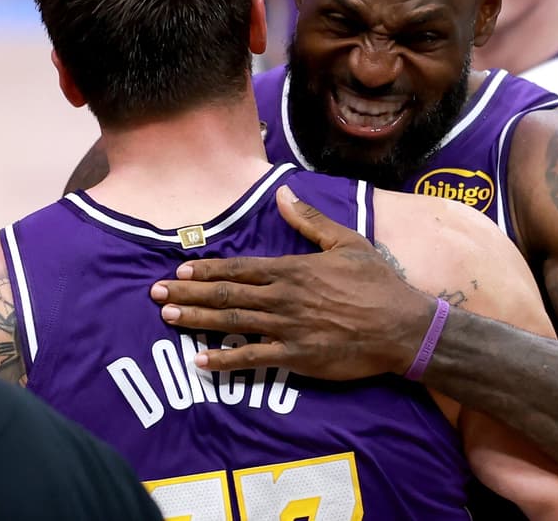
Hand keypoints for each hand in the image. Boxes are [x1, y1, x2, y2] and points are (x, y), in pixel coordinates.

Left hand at [151, 185, 432, 378]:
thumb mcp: (348, 242)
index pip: (240, 268)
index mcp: (293, 269)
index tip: (180, 269)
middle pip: (226, 294)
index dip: (207, 269)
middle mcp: (283, 298)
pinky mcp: (297, 357)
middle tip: (155, 293)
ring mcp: (287, 329)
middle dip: (188, 292)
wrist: (401, 327)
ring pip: (232, 323)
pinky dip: (225, 361)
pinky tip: (201, 361)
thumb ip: (311, 220)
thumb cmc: (377, 282)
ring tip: (167, 316)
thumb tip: (283, 195)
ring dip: (196, 320)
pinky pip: (253, 358)